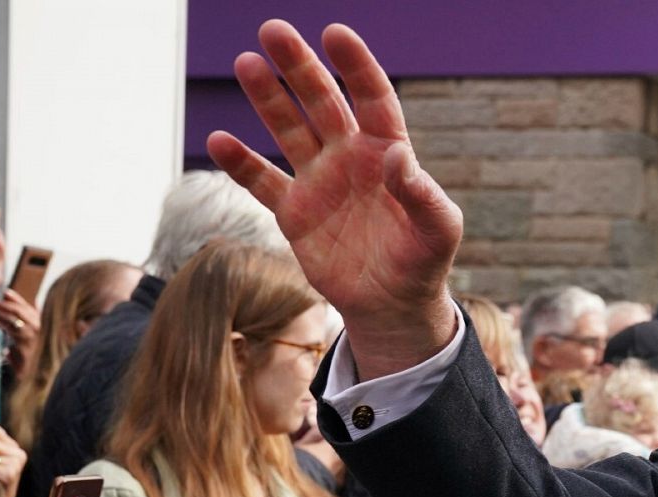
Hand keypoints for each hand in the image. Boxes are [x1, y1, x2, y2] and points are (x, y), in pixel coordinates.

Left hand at [0, 289, 40, 378]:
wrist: (30, 374)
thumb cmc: (28, 351)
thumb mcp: (28, 333)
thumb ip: (26, 318)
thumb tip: (24, 301)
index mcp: (41, 324)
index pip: (29, 307)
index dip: (17, 298)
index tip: (5, 291)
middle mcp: (39, 330)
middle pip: (22, 312)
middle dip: (7, 305)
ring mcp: (33, 339)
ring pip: (16, 321)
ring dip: (3, 314)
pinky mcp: (25, 348)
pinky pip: (13, 333)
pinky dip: (4, 325)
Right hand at [209, 20, 463, 379]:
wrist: (393, 305)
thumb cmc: (424, 262)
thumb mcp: (439, 229)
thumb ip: (422, 193)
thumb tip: (399, 156)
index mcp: (387, 152)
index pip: (372, 98)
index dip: (356, 66)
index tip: (335, 34)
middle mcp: (350, 158)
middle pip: (322, 102)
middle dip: (300, 67)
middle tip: (273, 30)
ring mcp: (319, 181)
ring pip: (288, 130)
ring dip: (267, 98)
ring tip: (247, 63)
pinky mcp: (294, 212)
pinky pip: (262, 182)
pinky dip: (241, 163)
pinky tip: (219, 139)